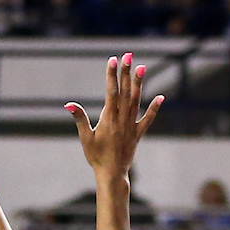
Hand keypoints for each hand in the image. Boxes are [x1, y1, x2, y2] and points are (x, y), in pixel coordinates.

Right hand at [64, 54, 162, 178]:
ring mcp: (132, 126)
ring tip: (142, 67)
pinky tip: (160, 96)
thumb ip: (79, 119)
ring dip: (139, 84)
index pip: (111, 92)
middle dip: (126, 73)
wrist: (112, 173)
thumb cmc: (96, 156)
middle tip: (128, 56)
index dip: (112, 75)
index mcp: (108, 119)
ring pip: (136, 101)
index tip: (113, 60)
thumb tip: (69, 104)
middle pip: (125, 92)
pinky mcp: (138, 134)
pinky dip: (154, 108)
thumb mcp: (85, 137)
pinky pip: (148, 119)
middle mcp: (122, 120)